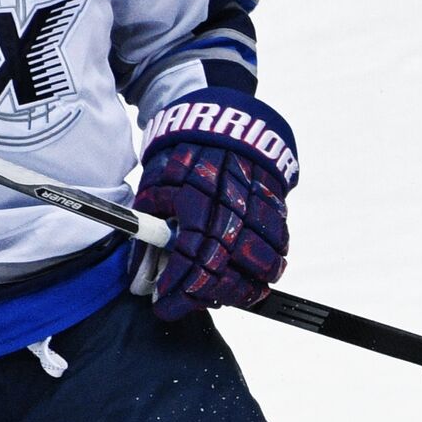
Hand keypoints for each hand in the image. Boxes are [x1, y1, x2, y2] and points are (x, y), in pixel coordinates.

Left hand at [130, 89, 296, 319]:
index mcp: (195, 197)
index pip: (189, 257)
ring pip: (263, 261)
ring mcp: (259, 202)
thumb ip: (150, 224)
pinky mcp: (277, 201)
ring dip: (245, 286)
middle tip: (192, 303)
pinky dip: (270, 264)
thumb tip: (139, 272)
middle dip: (209, 295)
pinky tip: (254, 273)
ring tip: (226, 294)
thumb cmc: (184, 152)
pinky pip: (281, 242)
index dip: (177, 289)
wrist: (224, 115)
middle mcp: (230, 203)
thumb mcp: (156, 182)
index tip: (164, 306)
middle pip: (227, 267)